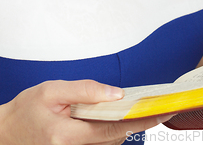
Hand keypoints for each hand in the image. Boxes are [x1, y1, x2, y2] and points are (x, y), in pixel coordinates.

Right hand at [0, 79, 171, 144]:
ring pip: (111, 142)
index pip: (113, 128)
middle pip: (116, 137)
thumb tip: (116, 93)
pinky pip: (102, 143)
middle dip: (135, 121)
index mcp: (67, 135)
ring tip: (136, 106)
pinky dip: (112, 129)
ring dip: (124, 125)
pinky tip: (114, 114)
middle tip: (153, 104)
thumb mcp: (52, 91)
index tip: (160, 112)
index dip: (140, 120)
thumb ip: (85, 91)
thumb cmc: (26, 111)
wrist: (6, 133)